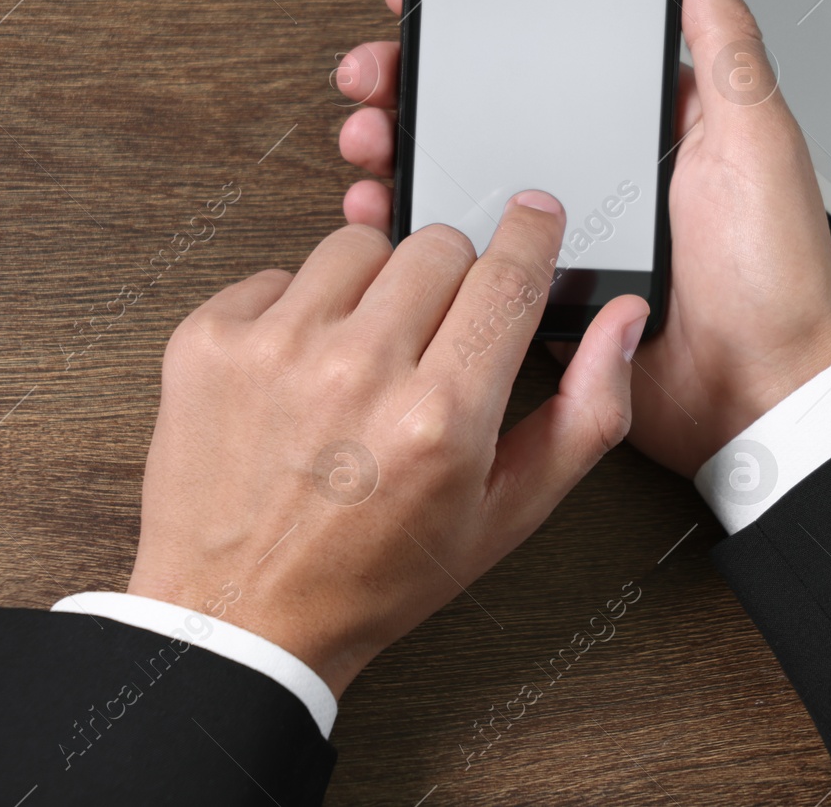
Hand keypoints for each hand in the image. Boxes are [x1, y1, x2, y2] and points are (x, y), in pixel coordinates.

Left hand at [126, 195, 649, 696]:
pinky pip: (282, 271)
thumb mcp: (507, 514)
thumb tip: (619, 319)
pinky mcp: (211, 339)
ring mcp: (274, 349)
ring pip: (359, 243)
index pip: (509, 274)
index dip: (532, 233)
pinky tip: (300, 372)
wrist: (242, 614)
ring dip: (373, 287)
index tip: (534, 215)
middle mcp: (357, 373)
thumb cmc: (373, 572)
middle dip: (450, 281)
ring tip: (362, 355)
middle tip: (431, 342)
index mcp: (441, 417)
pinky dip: (299, 310)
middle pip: (439, 245)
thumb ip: (585, 412)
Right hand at [335, 0, 830, 478]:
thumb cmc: (776, 274)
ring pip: (463, 175)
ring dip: (404, 146)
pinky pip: (466, 252)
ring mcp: (562, 230)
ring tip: (371, 133)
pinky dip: (416, 229)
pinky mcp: (539, 289)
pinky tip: (383, 207)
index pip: (548, 53)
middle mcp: (595, 170)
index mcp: (643, 124)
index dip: (485, 22)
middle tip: (379, 69)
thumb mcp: (756, 137)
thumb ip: (723, 42)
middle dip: (419, 81)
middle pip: (486, 107)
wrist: (760, 395)